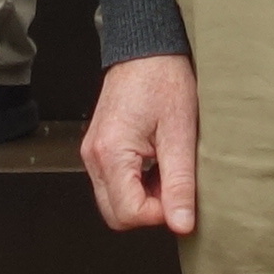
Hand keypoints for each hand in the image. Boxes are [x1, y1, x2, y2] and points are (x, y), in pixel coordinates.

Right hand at [83, 52, 199, 235]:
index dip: (159, 214)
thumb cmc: (163, 80)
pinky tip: (156, 163)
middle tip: (175, 186)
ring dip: (144, 198)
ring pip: (114, 202)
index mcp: (111, 152)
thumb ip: (179, 184)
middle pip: (116, 215)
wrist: (146, 49)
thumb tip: (181, 224)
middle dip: (149, 210)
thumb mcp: (180, 134)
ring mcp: (93, 154)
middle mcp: (93, 157)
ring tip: (167, 169)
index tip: (180, 197)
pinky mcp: (99, 150)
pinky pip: (114, 184)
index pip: (128, 213)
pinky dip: (137, 185)